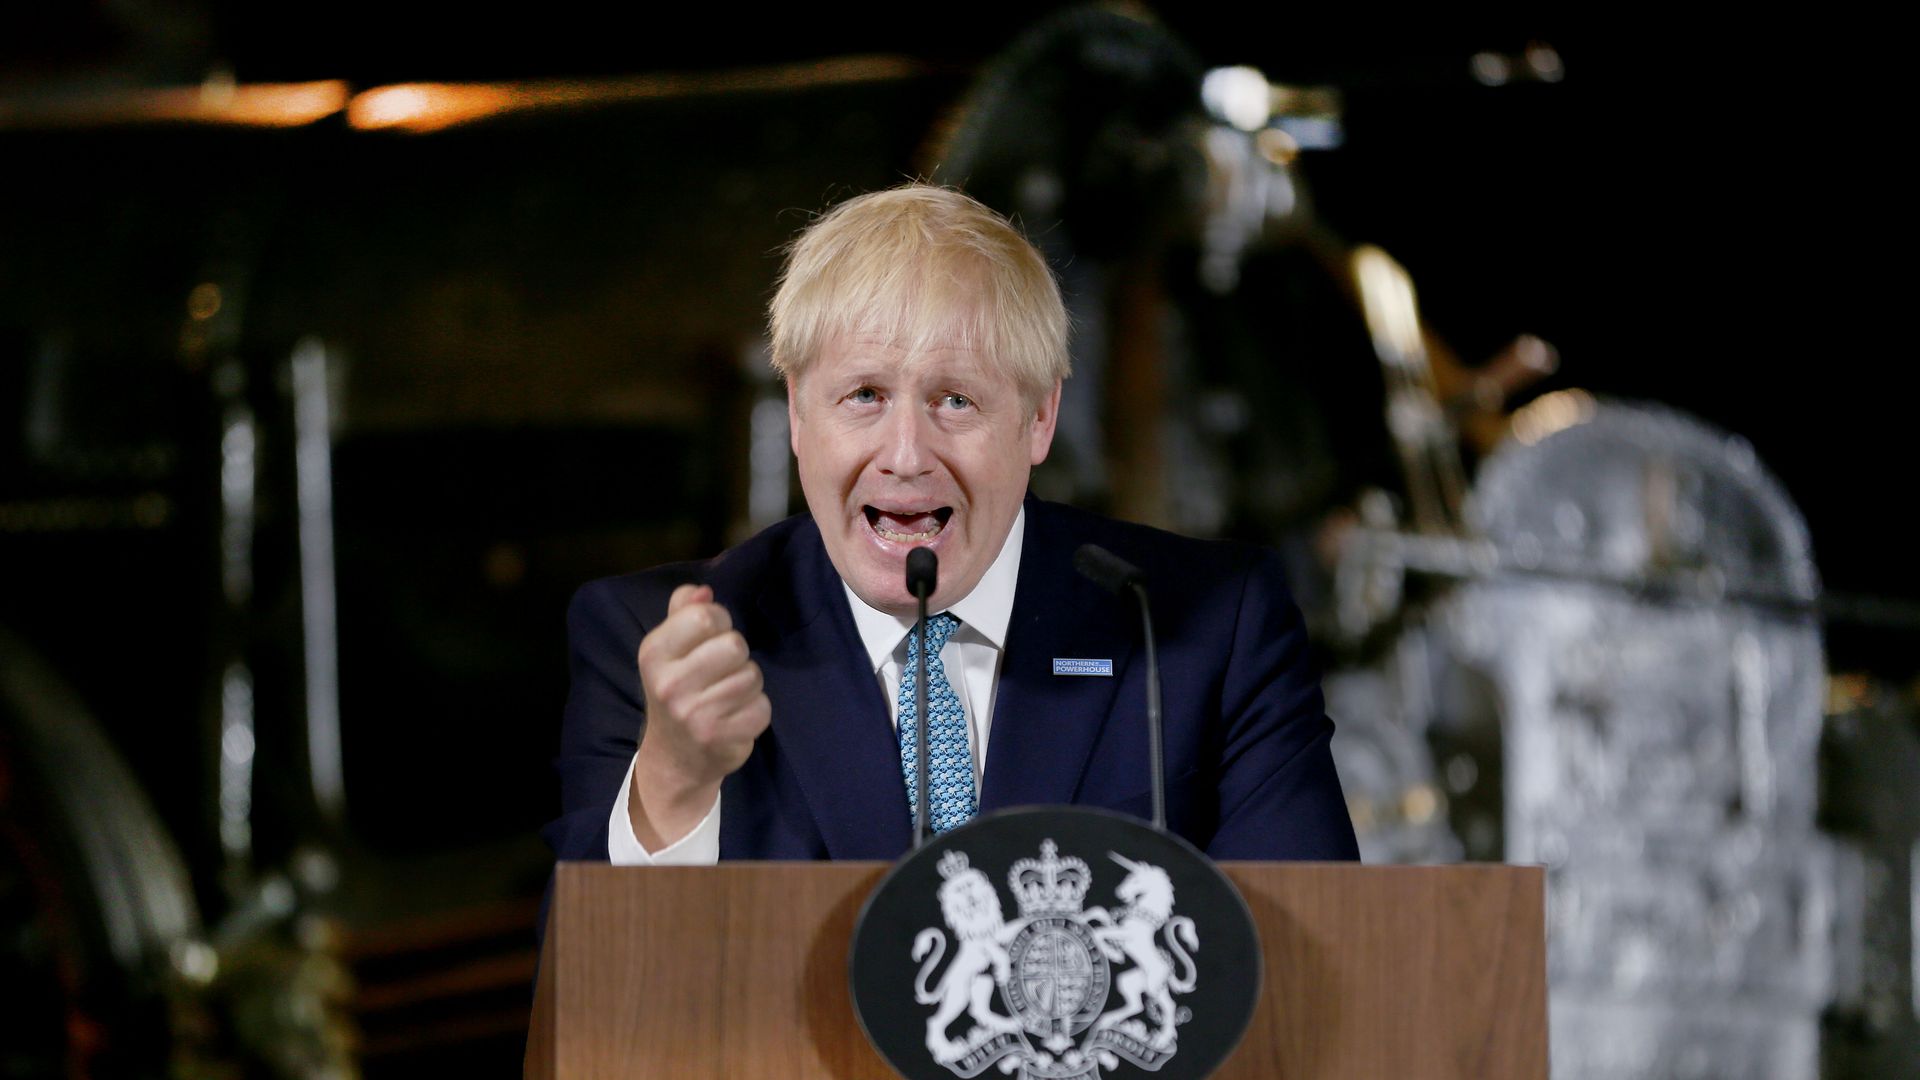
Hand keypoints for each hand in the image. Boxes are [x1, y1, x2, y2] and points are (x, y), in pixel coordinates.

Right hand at [629, 584, 769, 849]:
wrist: (673, 757)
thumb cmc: (677, 691)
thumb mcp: (669, 649)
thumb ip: (683, 612)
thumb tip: (704, 591)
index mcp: (654, 653)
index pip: (704, 616)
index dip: (720, 621)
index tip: (712, 637)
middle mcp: (670, 684)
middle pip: (734, 645)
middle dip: (737, 655)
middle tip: (722, 671)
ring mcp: (695, 714)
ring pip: (752, 676)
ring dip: (748, 684)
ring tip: (727, 696)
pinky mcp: (721, 738)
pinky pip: (762, 707)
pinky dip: (756, 710)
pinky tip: (736, 717)